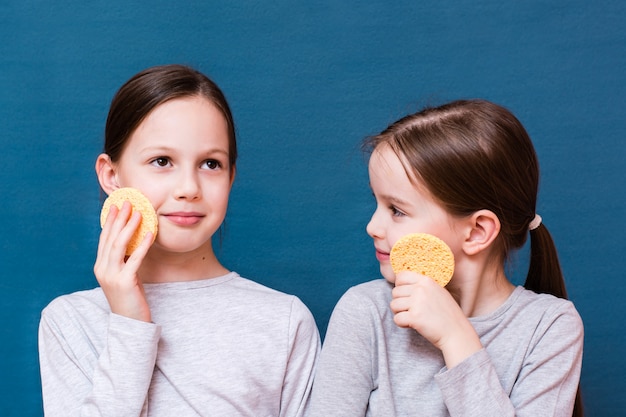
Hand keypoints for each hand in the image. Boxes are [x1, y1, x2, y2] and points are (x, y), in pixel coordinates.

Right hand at [94, 201, 153, 321]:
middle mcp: (102, 269)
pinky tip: (149, 234)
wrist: (130, 323)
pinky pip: (134, 259)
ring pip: (119, 246)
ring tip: (138, 213)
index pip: (104, 239)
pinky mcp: (124, 282)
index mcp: (100, 266)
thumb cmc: (130, 297)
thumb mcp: (125, 275)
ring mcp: (111, 276)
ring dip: (129, 227)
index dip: (110, 221)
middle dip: (119, 219)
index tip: (116, 205)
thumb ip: (125, 259)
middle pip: (110, 238)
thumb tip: (134, 239)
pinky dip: (141, 245)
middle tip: (127, 202)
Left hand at [390, 271, 481, 367]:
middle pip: (395, 292)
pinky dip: (402, 324)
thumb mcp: (438, 292)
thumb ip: (422, 287)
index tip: (406, 296)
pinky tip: (412, 325)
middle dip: (400, 302)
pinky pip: (396, 319)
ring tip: (412, 317)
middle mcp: (421, 289)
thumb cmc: (448, 315)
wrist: (457, 333)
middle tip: (411, 311)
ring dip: (400, 313)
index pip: (401, 276)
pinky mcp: (414, 317)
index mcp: (427, 281)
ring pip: (393, 305)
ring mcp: (417, 302)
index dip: (399, 286)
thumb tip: (402, 283)